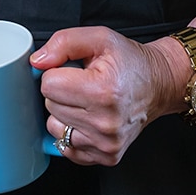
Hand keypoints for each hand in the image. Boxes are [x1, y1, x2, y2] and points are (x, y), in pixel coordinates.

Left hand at [31, 26, 181, 166]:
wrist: (158, 84)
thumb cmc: (130, 61)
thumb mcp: (99, 37)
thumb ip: (63, 43)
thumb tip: (37, 62)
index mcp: (103, 91)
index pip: (48, 85)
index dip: (57, 72)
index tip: (74, 70)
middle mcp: (105, 123)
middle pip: (50, 105)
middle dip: (61, 91)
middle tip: (83, 83)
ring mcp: (106, 144)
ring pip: (55, 127)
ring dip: (64, 113)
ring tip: (86, 101)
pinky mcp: (106, 157)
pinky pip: (66, 146)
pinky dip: (72, 131)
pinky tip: (88, 118)